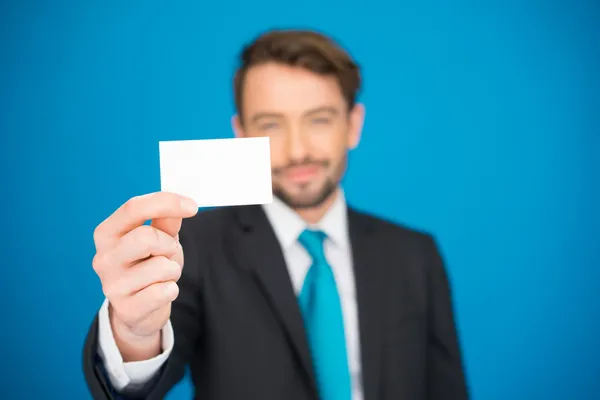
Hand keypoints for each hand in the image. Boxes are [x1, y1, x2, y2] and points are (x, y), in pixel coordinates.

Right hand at [92, 192, 197, 359]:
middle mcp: (103, 258)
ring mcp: (112, 286)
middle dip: (168, 245)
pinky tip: (161, 292)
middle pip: (146, 237)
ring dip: (172, 270)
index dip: (166, 203)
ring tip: (162, 276)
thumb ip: (166, 220)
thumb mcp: (158, 238)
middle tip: (168, 254)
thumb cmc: (148, 265)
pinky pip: (164, 291)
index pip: (133, 208)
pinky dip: (172, 289)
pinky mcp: (126, 309)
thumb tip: (181, 206)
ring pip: (160, 266)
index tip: (193, 207)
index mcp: (106, 234)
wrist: (140, 309)